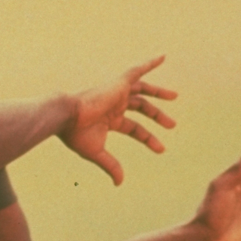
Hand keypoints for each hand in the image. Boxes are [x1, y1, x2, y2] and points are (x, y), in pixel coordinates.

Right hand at [59, 55, 177, 184]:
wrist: (65, 116)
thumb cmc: (75, 134)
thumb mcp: (96, 152)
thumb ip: (111, 165)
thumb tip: (119, 183)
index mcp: (109, 119)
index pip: (134, 128)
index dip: (148, 138)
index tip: (161, 149)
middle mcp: (114, 104)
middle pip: (140, 108)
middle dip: (156, 116)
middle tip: (172, 124)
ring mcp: (116, 93)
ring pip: (142, 91)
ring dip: (158, 93)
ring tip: (175, 96)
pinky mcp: (118, 84)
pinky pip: (136, 70)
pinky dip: (149, 63)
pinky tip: (163, 57)